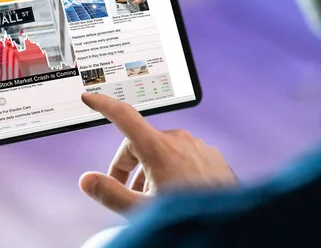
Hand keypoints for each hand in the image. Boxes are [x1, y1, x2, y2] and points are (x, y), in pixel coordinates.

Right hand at [79, 93, 236, 213]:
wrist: (233, 224)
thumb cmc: (188, 215)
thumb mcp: (142, 209)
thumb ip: (110, 193)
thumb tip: (86, 180)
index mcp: (158, 147)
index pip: (123, 116)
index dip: (103, 104)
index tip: (90, 96)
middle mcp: (178, 140)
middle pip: (139, 142)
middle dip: (128, 166)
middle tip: (126, 192)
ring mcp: (197, 146)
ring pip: (162, 151)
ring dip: (151, 170)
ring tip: (153, 199)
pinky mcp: (210, 156)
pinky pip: (183, 156)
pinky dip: (173, 170)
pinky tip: (177, 193)